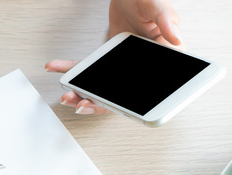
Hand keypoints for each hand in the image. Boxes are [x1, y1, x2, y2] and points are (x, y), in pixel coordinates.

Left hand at [46, 0, 180, 114]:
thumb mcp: (159, 7)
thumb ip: (167, 21)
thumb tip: (176, 38)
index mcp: (161, 61)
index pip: (148, 91)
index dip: (131, 105)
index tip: (111, 107)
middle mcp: (141, 69)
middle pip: (120, 96)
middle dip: (97, 104)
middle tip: (80, 104)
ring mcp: (122, 67)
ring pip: (102, 89)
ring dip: (82, 94)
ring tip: (67, 95)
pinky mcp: (107, 61)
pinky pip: (88, 69)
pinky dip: (70, 68)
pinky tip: (55, 67)